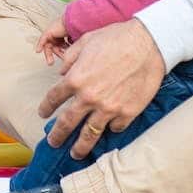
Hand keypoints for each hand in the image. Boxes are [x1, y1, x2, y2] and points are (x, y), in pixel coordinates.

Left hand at [38, 18, 165, 159]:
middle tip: (53, 143)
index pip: (53, 98)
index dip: (46, 108)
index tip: (43, 114)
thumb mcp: (85, 41)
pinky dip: (110, 130)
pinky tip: (107, 131)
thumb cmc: (117, 38)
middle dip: (57, 136)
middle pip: (67, 123)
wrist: (149, 44)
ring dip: (80, 147)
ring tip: (75, 154)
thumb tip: (62, 73)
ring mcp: (109, 108)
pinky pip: (115, 128)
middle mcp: (89, 97)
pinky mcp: (128, 113)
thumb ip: (70, 59)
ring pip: (89, 135)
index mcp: (76, 79)